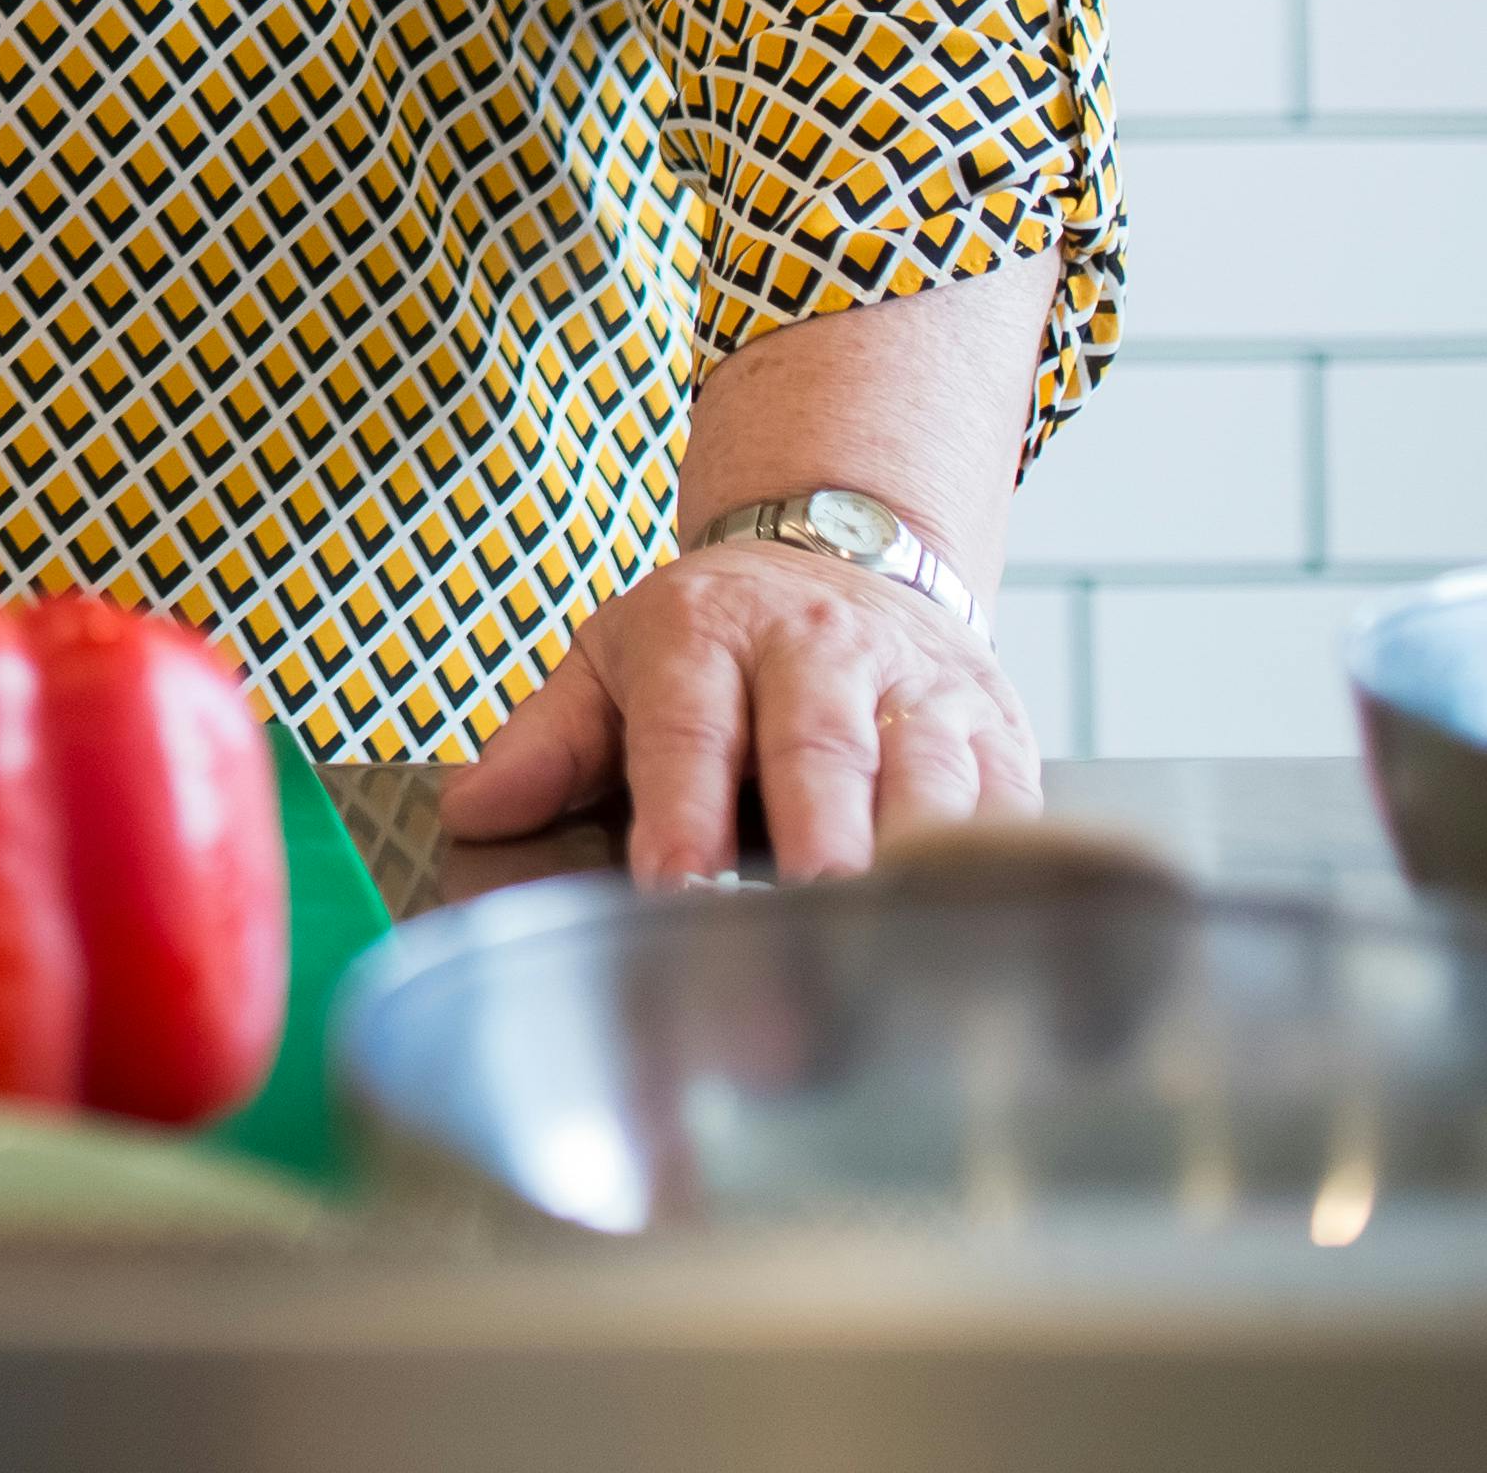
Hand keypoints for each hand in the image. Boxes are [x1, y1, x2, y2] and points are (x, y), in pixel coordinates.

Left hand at [439, 538, 1040, 884]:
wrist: (847, 550)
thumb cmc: (714, 638)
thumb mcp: (613, 659)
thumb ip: (548, 741)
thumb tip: (475, 810)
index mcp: (706, 635)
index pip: (690, 728)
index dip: (684, 809)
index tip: (676, 884)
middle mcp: (818, 653)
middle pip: (821, 748)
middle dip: (818, 839)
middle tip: (813, 914)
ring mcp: (916, 690)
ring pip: (930, 773)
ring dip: (919, 858)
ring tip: (903, 938)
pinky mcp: (996, 730)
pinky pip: (1011, 802)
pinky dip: (1008, 868)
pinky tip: (992, 932)